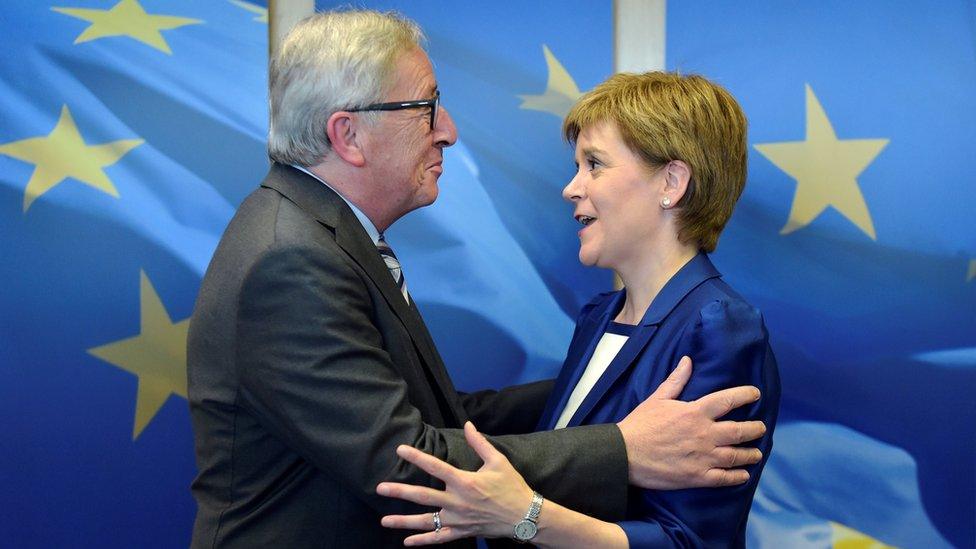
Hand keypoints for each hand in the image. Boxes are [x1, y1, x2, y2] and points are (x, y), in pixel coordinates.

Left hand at [377, 422, 533, 545]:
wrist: (525, 516)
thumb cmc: (512, 487)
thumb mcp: (498, 461)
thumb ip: (479, 443)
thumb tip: (468, 424)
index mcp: (465, 481)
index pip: (435, 466)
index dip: (416, 457)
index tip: (400, 450)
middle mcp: (457, 502)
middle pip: (422, 496)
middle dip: (399, 492)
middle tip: (380, 488)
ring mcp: (457, 519)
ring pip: (425, 521)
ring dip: (403, 521)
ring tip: (384, 520)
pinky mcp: (462, 532)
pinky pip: (438, 538)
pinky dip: (422, 541)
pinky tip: (407, 542)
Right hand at [617, 356, 765, 489]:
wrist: (624, 454)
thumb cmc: (640, 424)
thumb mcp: (658, 398)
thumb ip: (676, 380)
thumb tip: (688, 360)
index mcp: (695, 412)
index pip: (728, 400)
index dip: (746, 395)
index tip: (756, 394)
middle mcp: (705, 434)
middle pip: (740, 430)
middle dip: (755, 429)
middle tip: (761, 428)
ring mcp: (703, 457)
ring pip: (737, 455)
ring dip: (751, 454)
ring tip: (757, 453)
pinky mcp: (698, 477)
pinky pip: (725, 477)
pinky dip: (738, 476)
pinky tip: (744, 474)